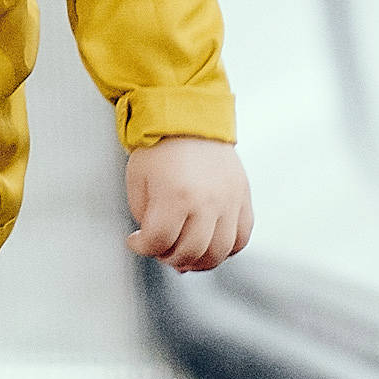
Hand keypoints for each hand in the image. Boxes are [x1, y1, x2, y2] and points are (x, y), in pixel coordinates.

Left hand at [126, 136, 251, 272]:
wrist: (189, 117)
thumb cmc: (160, 147)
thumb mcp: (138, 182)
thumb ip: (145, 218)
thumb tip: (157, 244)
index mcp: (176, 196)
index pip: (159, 242)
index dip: (142, 248)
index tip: (136, 241)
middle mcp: (207, 201)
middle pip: (190, 253)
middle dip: (169, 258)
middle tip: (160, 250)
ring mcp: (229, 201)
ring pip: (219, 252)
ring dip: (198, 261)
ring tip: (185, 254)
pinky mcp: (243, 197)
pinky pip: (241, 237)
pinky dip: (226, 249)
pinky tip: (209, 244)